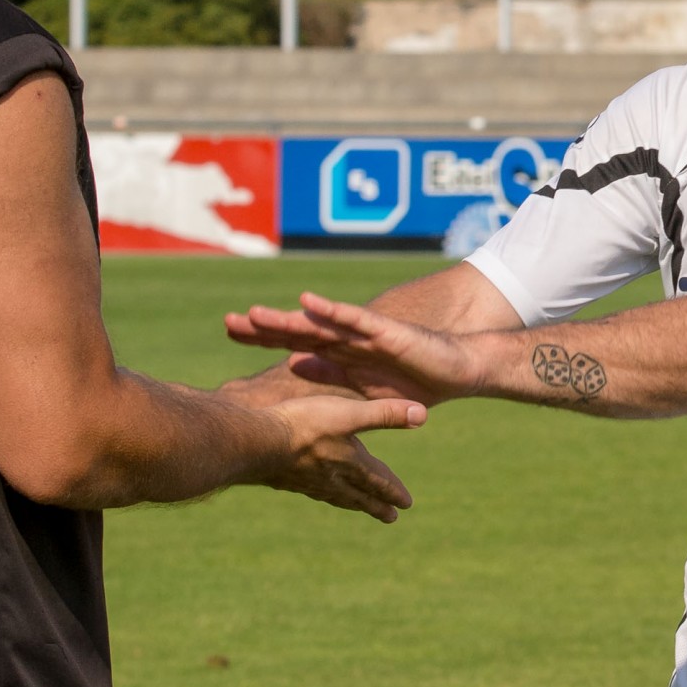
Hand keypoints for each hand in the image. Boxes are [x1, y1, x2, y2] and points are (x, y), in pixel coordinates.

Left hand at [226, 292, 485, 406]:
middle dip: (264, 328)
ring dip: (287, 319)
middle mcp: (347, 338)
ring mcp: (365, 333)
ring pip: (318, 324)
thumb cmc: (416, 379)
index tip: (230, 334)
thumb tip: (293, 364)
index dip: (264, 339)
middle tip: (227, 323)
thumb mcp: (365, 385)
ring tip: (255, 314)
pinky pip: (354, 319)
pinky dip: (331, 310)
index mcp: (341, 353)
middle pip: (298, 330)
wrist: (459, 370)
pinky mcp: (385, 332)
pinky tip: (309, 301)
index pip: (295, 343)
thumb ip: (331, 372)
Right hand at [257, 394, 425, 522]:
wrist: (258, 442)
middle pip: (361, 496)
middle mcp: (333, 478)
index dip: (393, 491)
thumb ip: (384, 414)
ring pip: (338, 496)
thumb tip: (422, 414)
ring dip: (353, 503)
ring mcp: (310, 482)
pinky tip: (317, 490)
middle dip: (377, 505)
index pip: (379, 481)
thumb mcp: (350, 414)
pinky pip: (314, 492)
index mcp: (351, 463)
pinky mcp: (289, 480)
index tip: (406, 504)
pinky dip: (325, 494)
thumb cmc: (306, 425)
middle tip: (391, 518)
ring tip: (359, 508)